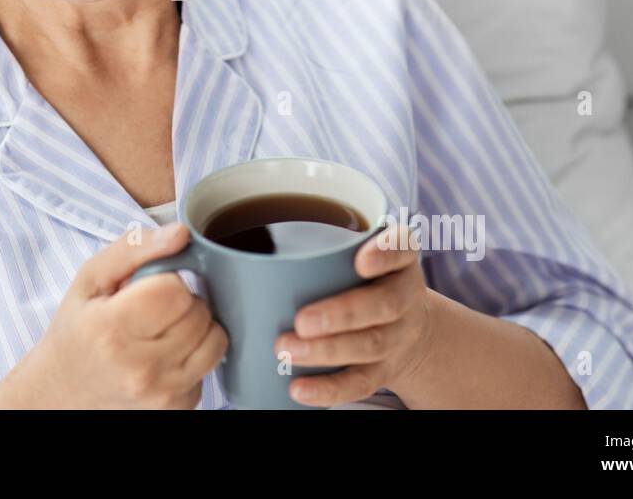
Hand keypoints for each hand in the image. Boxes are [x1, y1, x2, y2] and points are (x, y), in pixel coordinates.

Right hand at [0, 222, 227, 408]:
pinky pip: (211, 365)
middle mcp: (140, 367)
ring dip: (195, 326)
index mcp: (112, 329)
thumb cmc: (77, 330)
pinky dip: (194, 354)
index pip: (175, 289)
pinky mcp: (178, 407)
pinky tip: (166, 353)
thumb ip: (133, 248)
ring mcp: (162, 393)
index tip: (146, 288)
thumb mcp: (90, 279)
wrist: (62, 390)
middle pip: (198, 311)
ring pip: (215, 338)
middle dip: (181, 301)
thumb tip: (181, 233)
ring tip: (162, 328)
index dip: (165, 280)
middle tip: (152, 309)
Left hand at [273, 222, 435, 406]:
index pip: (403, 247)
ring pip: (369, 345)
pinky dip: (329, 388)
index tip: (361, 260)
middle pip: (384, 305)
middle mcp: (404, 296)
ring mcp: (397, 336)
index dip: (386, 253)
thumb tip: (222, 254)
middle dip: (342, 314)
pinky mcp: (385, 370)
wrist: (410, 328)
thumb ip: (316, 244)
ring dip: (326, 351)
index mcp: (399, 259)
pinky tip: (298, 388)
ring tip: (286, 350)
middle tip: (302, 321)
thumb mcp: (358, 252)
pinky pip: (360, 382)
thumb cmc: (364, 280)